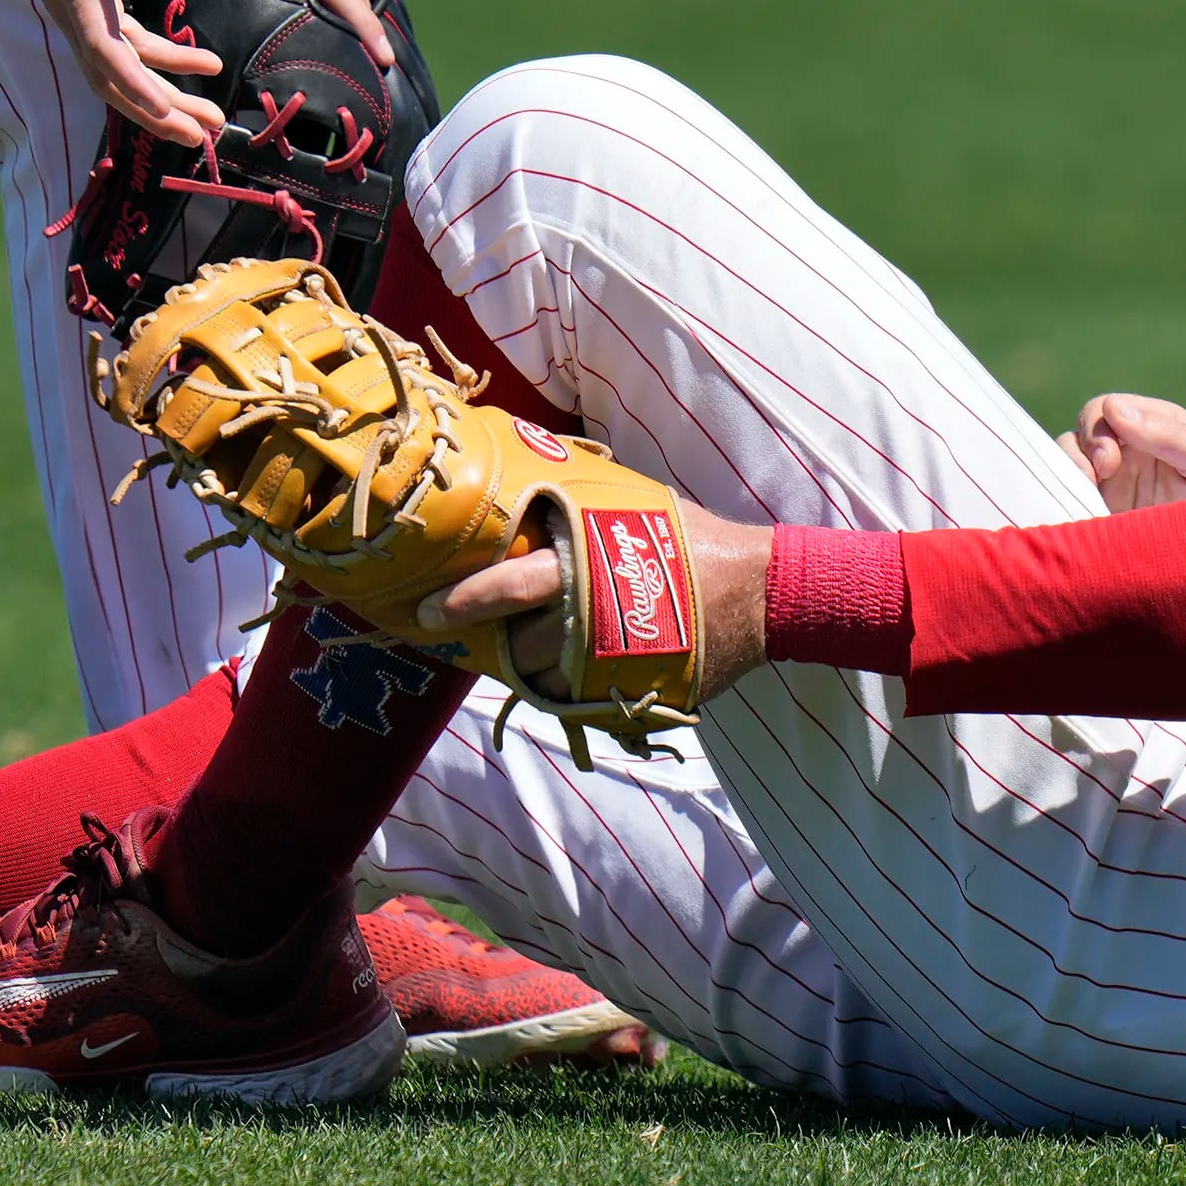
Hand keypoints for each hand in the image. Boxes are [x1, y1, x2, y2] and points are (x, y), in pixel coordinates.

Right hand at [0, 0, 223, 143]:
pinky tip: (201, 64)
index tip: (167, 112)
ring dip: (163, 96)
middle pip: (112, 77)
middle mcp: (70, 6)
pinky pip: (123, 46)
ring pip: (118, 70)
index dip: (134, 84)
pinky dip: (159, 61)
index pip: (102, 48)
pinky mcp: (88, 2)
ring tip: (210, 120)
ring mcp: (77, 8)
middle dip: (157, 110)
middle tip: (204, 136)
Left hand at [410, 515, 774, 706]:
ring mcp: (613, 665)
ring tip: (541, 645)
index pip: (510, 584)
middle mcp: (592, 619)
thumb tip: (527, 483)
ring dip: (534, 666)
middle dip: (492, 644)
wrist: (761, 592)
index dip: (463, 601)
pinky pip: (580, 702)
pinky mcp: (633, 695)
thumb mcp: (633, 504)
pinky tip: (576, 667)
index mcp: (586, 566)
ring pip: (545, 680)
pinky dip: (569, 687)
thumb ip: (579, 504)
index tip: (424, 610)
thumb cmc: (692, 539)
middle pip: (519, 646)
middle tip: (468, 636)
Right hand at [1061, 394, 1185, 512]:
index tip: (1109, 461)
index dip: (1099, 428)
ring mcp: (1116, 483)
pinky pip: (1073, 501)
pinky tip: (1080, 517)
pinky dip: (1066, 503)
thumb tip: (1114, 408)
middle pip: (1082, 432)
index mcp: (1155, 426)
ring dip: (1068, 473)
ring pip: (1070, 463)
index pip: (1107, 409)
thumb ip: (1166, 434)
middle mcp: (1130, 450)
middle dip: (1080, 451)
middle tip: (1097, 477)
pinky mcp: (1108, 516)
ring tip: (1085, 498)